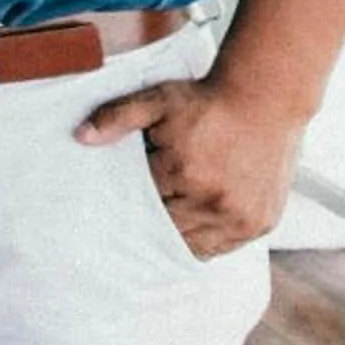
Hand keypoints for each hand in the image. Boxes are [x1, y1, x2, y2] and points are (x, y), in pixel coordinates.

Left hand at [78, 72, 303, 256]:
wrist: (264, 99)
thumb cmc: (207, 100)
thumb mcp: (156, 101)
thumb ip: (116, 119)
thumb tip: (81, 137)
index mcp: (185, 175)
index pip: (143, 204)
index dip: (132, 201)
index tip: (123, 197)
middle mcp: (215, 202)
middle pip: (169, 229)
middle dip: (153, 220)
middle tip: (143, 211)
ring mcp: (241, 218)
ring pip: (196, 245)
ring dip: (181, 235)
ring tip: (169, 218)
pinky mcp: (261, 224)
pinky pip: (225, 246)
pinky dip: (209, 240)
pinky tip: (195, 223)